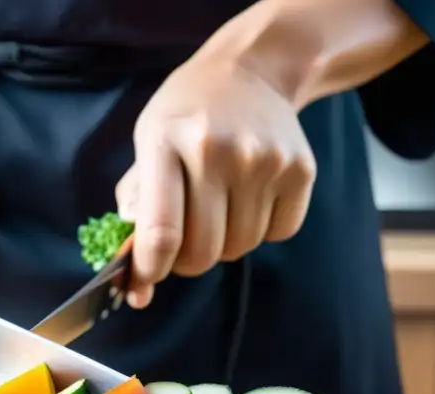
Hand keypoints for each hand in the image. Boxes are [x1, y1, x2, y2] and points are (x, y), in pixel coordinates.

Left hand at [116, 55, 315, 308]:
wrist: (251, 70)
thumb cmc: (188, 116)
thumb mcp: (148, 141)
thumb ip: (137, 204)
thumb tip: (135, 277)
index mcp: (166, 142)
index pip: (161, 232)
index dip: (150, 270)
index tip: (144, 282)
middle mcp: (217, 151)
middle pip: (203, 251)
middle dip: (187, 262)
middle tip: (183, 245)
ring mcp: (263, 160)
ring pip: (240, 247)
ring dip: (225, 244)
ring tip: (219, 209)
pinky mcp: (299, 170)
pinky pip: (278, 233)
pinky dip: (261, 229)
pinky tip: (250, 197)